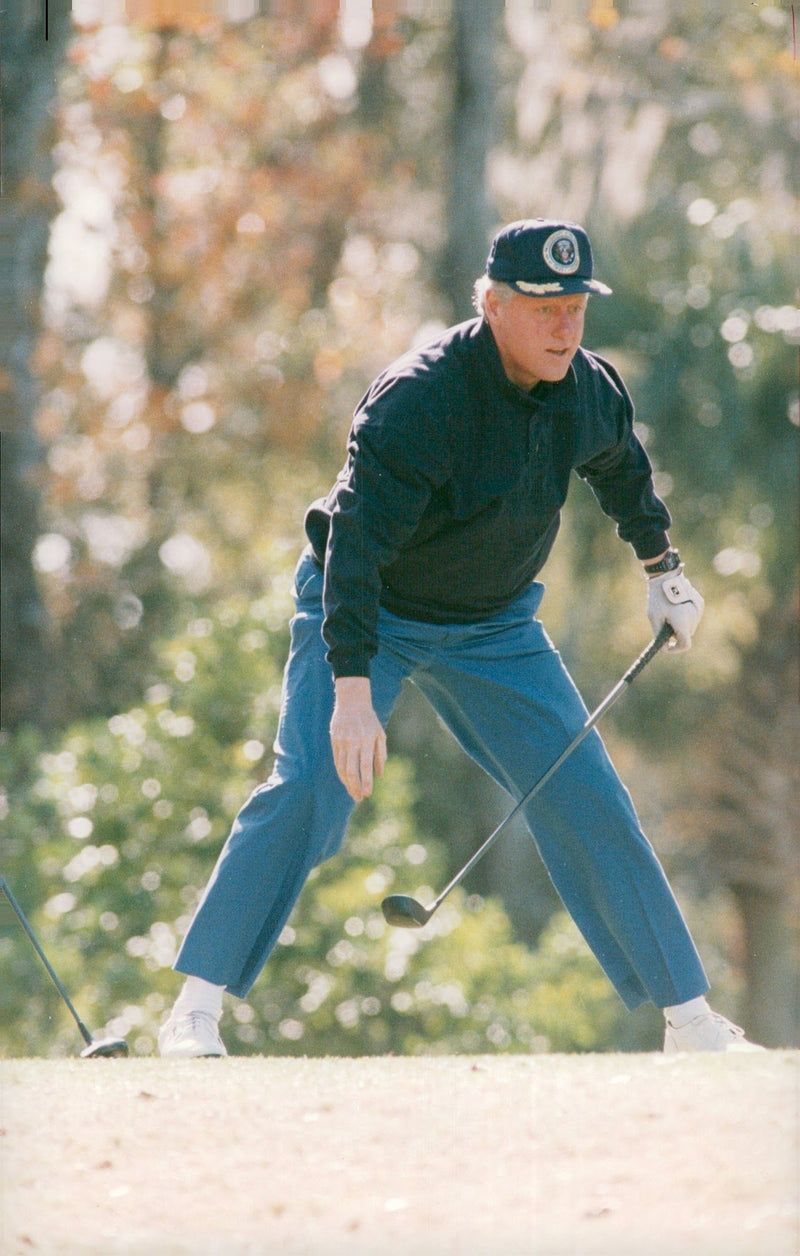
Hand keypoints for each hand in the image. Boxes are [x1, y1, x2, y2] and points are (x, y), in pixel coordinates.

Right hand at [330, 677, 386, 801]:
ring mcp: (341, 742)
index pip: (365, 766)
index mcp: (366, 740)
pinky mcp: (334, 741)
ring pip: (342, 768)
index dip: (366, 782)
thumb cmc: (369, 720)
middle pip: (351, 770)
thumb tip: (380, 775)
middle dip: (355, 787)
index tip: (368, 794)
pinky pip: (337, 761)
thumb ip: (381, 755)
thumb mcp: (380, 735)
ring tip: (353, 794)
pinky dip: (341, 773)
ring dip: (347, 783)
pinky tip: (346, 781)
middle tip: (359, 799)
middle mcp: (353, 742)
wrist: (351, 702)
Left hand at [646, 568, 704, 651]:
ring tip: (669, 612)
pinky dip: (685, 615)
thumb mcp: (654, 617)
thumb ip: (659, 634)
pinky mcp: (700, 603)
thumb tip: (663, 647)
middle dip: (675, 634)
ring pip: (690, 625)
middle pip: (686, 635)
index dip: (675, 649)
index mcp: (683, 623)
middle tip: (664, 625)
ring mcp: (699, 610)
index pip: (685, 645)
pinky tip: (676, 605)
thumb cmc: (658, 597)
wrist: (666, 575)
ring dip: (680, 624)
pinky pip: (693, 615)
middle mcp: (694, 618)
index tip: (667, 646)